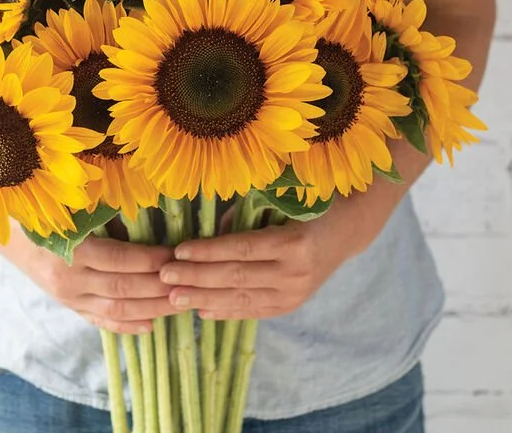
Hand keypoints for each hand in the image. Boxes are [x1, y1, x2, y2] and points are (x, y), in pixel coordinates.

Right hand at [0, 225, 176, 333]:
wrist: (10, 234)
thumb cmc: (48, 211)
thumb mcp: (73, 206)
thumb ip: (106, 213)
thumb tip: (148, 214)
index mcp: (72, 250)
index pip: (121, 260)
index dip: (151, 259)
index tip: (177, 254)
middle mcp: (70, 279)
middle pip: (123, 289)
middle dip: (160, 288)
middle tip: (190, 282)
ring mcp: (69, 298)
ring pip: (116, 310)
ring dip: (151, 309)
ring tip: (180, 304)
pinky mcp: (69, 307)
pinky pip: (100, 322)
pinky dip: (126, 326)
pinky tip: (150, 326)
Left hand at [158, 206, 367, 319]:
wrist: (347, 229)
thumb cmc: (309, 204)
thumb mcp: (281, 201)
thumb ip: (244, 217)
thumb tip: (207, 232)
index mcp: (293, 242)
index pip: (241, 249)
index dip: (207, 252)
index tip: (177, 251)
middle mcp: (295, 272)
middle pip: (236, 277)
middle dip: (196, 278)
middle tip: (164, 277)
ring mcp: (295, 294)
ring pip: (242, 299)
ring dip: (204, 299)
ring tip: (174, 298)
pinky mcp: (291, 305)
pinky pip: (253, 311)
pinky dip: (226, 311)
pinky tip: (202, 311)